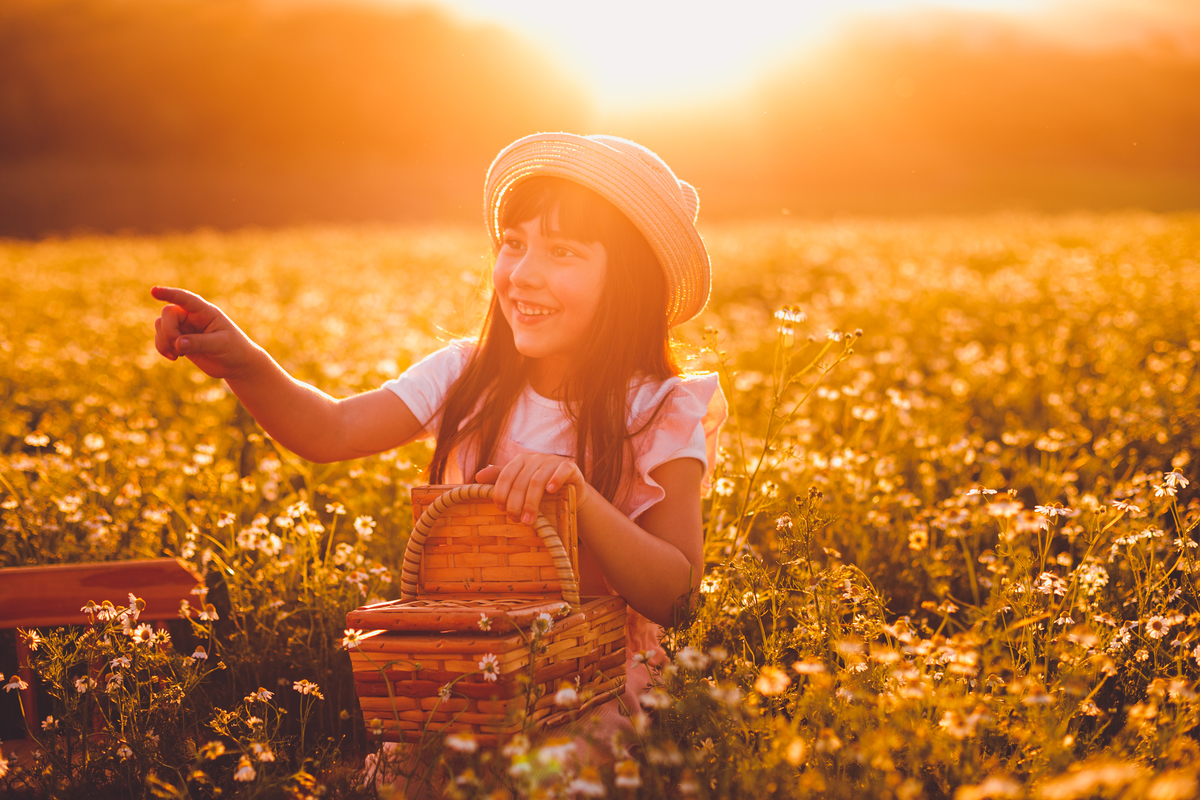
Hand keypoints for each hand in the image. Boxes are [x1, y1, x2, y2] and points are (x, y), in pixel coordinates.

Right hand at [151, 286, 256, 379]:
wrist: (236, 364)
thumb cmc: (234, 350)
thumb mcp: (220, 345)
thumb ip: (199, 343)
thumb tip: (177, 343)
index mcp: (206, 311)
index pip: (186, 299)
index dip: (169, 294)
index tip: (154, 291)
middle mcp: (192, 316)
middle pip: (167, 313)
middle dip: (168, 331)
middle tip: (179, 348)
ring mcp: (184, 327)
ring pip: (160, 325)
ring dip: (163, 341)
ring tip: (178, 355)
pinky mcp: (179, 340)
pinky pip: (160, 338)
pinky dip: (162, 347)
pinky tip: (174, 357)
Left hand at [474, 454, 590, 524]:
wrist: (571, 491)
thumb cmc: (540, 490)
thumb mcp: (520, 485)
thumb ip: (499, 480)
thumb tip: (476, 477)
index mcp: (520, 460)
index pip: (506, 475)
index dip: (501, 492)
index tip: (500, 509)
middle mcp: (536, 458)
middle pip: (521, 481)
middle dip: (516, 503)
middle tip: (515, 520)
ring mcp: (553, 461)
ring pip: (538, 481)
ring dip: (532, 502)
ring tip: (529, 521)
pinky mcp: (569, 467)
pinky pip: (562, 470)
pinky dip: (555, 480)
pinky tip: (551, 491)